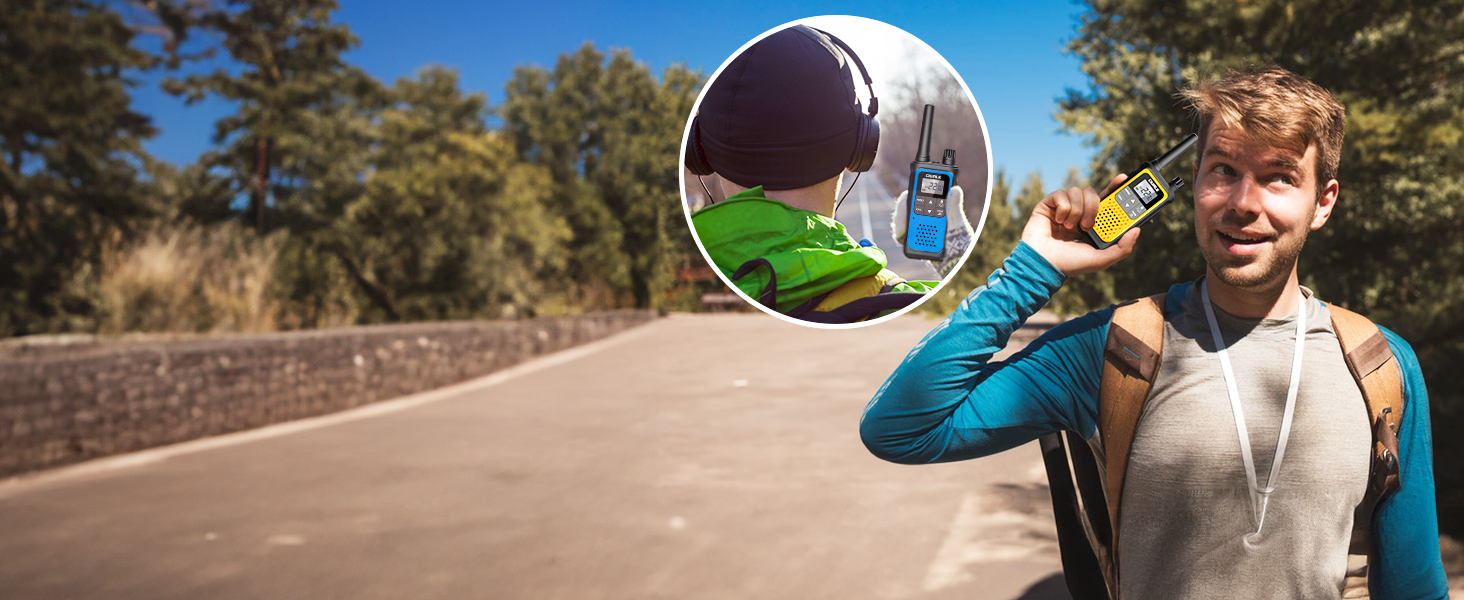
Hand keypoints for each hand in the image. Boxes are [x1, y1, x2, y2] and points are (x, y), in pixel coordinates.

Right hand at [893, 185, 971, 277]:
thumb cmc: (960, 244)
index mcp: (938, 209)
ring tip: (902, 228)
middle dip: (903, 208)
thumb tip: (955, 190)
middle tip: (904, 213)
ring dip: (900, 221)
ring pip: (902, 219)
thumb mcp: (959, 225)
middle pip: (908, 205)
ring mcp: (917, 228)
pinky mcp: (911, 240)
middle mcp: (925, 216)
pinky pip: (901, 234)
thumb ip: (955, 209)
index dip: (917, 189)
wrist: (956, 264)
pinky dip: (900, 234)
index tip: (913, 192)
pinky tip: (901, 237)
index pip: (924, 194)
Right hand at [1020, 173, 1139, 275]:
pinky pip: (1062, 194)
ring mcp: (1064, 207)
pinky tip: (1058, 223)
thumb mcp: (1101, 260)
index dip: (1115, 188)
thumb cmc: (1070, 264)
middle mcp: (1079, 212)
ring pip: (1078, 192)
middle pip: (1094, 193)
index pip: (1107, 201)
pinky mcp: (1049, 204)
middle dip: (1094, 205)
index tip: (1123, 179)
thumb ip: (1122, 249)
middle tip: (1089, 224)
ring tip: (1070, 228)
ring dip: (1077, 212)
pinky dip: (1063, 210)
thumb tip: (1137, 230)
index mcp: (1093, 223)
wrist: (1042, 264)